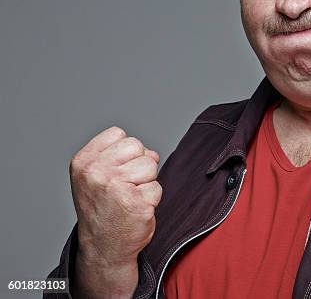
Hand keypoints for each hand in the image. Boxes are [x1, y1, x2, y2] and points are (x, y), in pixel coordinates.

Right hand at [69, 126, 161, 296]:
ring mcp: (115, 187)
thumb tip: (151, 153)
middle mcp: (96, 173)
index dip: (124, 151)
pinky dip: (151, 199)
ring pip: (150, 165)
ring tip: (130, 197)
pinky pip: (157, 188)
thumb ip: (119, 155)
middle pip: (137, 146)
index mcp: (84, 162)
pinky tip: (135, 209)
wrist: (103, 247)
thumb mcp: (96, 175)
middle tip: (124, 186)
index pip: (118, 134)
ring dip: (146, 182)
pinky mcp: (135, 203)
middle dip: (138, 164)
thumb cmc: (103, 207)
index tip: (114, 171)